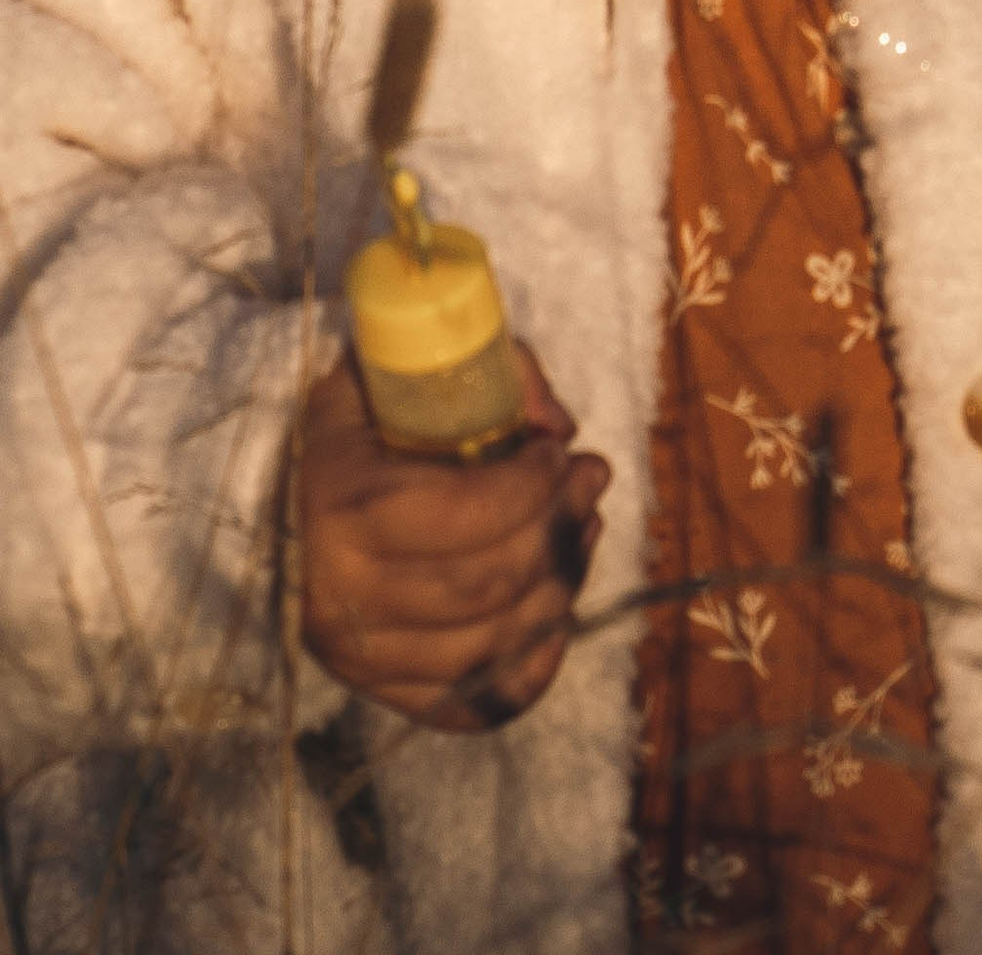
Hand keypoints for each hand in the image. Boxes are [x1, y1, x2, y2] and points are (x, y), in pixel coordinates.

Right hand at [297, 344, 608, 729]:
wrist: (292, 513)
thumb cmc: (364, 434)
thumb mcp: (398, 376)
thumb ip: (485, 376)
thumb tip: (558, 428)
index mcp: (342, 509)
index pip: (461, 514)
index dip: (531, 483)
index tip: (559, 450)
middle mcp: (344, 600)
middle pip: (489, 582)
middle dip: (559, 524)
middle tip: (592, 477)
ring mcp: (364, 662)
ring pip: (494, 641)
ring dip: (563, 581)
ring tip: (585, 526)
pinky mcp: (389, 698)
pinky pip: (481, 704)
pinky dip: (538, 664)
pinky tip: (561, 609)